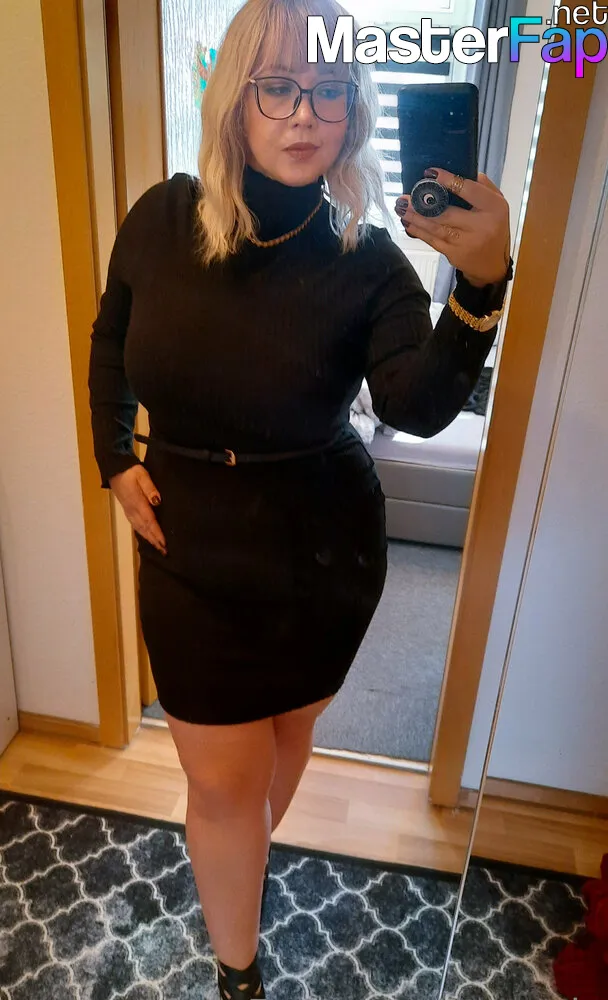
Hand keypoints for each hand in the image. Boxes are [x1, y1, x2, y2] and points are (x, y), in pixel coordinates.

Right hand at [109, 465, 167, 555]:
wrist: (114, 469)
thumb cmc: (131, 471)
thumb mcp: (142, 475)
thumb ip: (150, 488)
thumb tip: (157, 502)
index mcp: (138, 503)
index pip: (150, 521)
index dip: (157, 534)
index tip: (164, 544)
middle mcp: (132, 510)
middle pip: (145, 529)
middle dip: (154, 541)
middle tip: (164, 551)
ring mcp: (129, 511)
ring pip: (140, 528)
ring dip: (149, 539)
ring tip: (157, 547)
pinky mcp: (127, 510)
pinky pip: (135, 525)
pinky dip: (142, 533)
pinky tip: (146, 536)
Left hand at [395, 168, 510, 285]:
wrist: (492, 264)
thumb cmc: (492, 227)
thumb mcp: (496, 203)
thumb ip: (482, 186)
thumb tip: (459, 171)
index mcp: (494, 207)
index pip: (469, 190)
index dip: (448, 181)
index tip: (430, 173)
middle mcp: (481, 226)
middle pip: (448, 212)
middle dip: (424, 204)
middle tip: (406, 196)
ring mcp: (467, 242)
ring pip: (437, 228)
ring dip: (416, 217)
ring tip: (401, 207)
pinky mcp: (454, 254)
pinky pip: (433, 241)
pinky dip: (419, 231)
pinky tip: (408, 223)